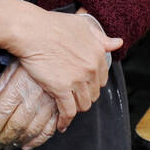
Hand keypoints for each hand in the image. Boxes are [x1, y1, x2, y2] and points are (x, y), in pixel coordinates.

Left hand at [0, 61, 61, 149]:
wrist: (66, 48)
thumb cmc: (39, 54)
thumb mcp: (15, 64)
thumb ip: (0, 84)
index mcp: (18, 89)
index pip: (0, 116)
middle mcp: (32, 99)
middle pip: (14, 127)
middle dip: (3, 140)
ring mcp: (47, 105)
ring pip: (30, 132)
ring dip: (18, 142)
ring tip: (10, 146)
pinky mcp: (60, 108)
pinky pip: (49, 130)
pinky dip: (38, 141)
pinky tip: (28, 145)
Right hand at [5, 7, 121, 130]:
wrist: (32, 30)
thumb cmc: (52, 25)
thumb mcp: (82, 25)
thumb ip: (100, 37)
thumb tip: (118, 43)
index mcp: (97, 54)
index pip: (102, 79)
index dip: (93, 83)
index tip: (84, 86)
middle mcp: (91, 68)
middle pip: (94, 93)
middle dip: (85, 96)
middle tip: (74, 97)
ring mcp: (77, 80)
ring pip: (83, 104)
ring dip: (76, 108)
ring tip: (67, 108)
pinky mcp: (61, 89)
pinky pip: (68, 111)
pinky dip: (65, 120)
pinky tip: (61, 124)